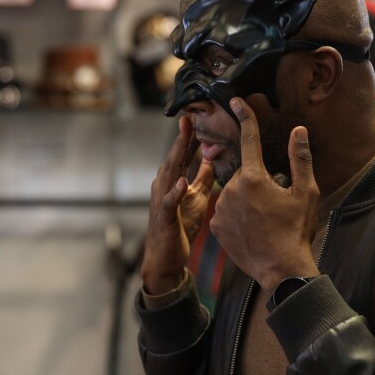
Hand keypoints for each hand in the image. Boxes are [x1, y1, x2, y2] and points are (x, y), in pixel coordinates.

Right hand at [141, 116, 215, 294]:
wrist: (166, 257)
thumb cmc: (180, 226)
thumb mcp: (196, 198)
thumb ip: (203, 178)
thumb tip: (212, 157)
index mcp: (173, 180)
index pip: (182, 154)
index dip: (189, 136)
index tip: (197, 116)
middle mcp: (164, 186)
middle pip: (174, 158)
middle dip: (182, 138)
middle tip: (189, 117)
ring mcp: (161, 201)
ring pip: (169, 174)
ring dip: (176, 156)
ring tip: (184, 140)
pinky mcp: (164, 218)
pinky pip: (169, 203)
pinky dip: (175, 192)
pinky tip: (182, 182)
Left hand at [210, 98, 320, 293]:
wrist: (280, 269)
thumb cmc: (296, 231)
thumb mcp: (306, 193)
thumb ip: (300, 159)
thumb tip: (298, 130)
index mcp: (254, 177)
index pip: (249, 139)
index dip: (245, 117)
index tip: (236, 101)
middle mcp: (232, 189)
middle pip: (244, 173)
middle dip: (257, 181)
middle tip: (273, 203)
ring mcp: (221, 208)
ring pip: (234, 193)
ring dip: (245, 199)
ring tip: (263, 220)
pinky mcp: (214, 225)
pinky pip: (225, 212)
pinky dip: (236, 215)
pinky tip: (251, 229)